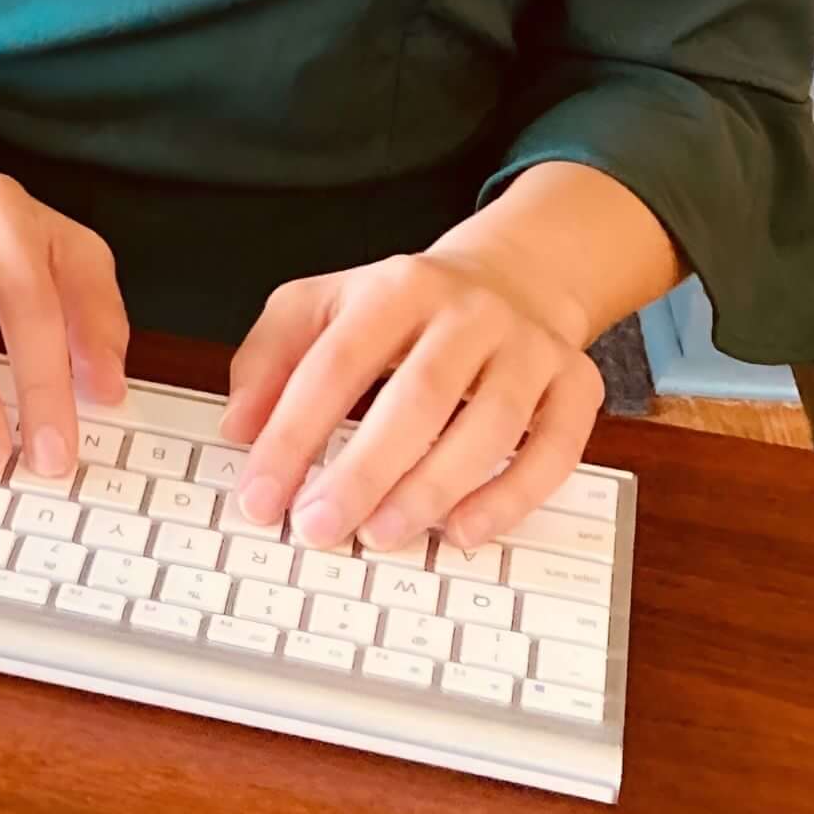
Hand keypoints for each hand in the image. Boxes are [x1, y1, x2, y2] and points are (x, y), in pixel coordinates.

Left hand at [215, 246, 604, 553]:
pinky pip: (554, 450)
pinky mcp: (576, 384)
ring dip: (432, 490)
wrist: (513, 277)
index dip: (292, 434)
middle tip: (316, 528)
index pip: (335, 362)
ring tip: (380, 535)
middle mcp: (467, 312)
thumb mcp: (324, 307)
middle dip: (361, 472)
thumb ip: (270, 359)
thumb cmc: (402, 309)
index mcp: (396, 286)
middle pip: (416, 397)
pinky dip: (510, 498)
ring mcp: (528, 348)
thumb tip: (238, 427)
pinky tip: (463, 531)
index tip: (258, 496)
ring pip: (490, 425)